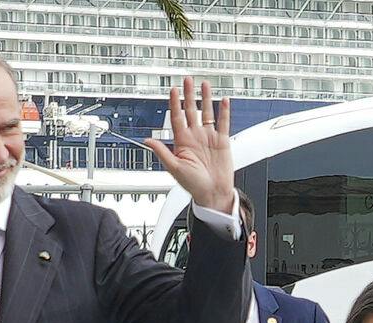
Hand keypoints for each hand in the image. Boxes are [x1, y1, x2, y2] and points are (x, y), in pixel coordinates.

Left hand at [142, 78, 234, 213]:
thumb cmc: (193, 185)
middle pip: (191, 110)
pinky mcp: (222, 141)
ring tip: (204, 84)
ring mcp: (209, 137)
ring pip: (207, 113)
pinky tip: (223, 100)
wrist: (213, 193)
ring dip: (206, 98)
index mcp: (183, 142)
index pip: (177, 118)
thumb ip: (162, 152)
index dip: (175, 103)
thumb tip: (148, 141)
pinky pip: (224, 122)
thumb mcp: (175, 168)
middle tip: (187, 80)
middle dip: (189, 95)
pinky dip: (224, 111)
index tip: (173, 90)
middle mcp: (195, 137)